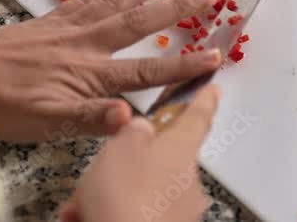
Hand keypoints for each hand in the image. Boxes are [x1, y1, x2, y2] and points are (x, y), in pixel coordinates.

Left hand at [0, 0, 220, 141]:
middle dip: (177, 7)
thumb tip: (131, 116)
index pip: (146, 71)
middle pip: (140, 21)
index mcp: (89, 73)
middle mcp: (86, 43)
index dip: (182, 65)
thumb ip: (90, 118)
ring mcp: (69, 27)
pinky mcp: (52, 19)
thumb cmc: (1, 102)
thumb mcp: (45, 122)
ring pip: (117, 0)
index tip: (216, 55)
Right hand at [59, 85, 220, 221]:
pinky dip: (113, 213)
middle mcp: (187, 180)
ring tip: (83, 206)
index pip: (197, 116)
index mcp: (180, 149)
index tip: (213, 88)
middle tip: (100, 174)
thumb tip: (142, 130)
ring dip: (111, 195)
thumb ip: (133, 131)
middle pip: (159, 160)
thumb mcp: (121, 146)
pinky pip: (135, 215)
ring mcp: (179, 211)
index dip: (204, 99)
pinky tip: (88, 218)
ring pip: (141, 191)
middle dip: (125, 165)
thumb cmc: (126, 198)